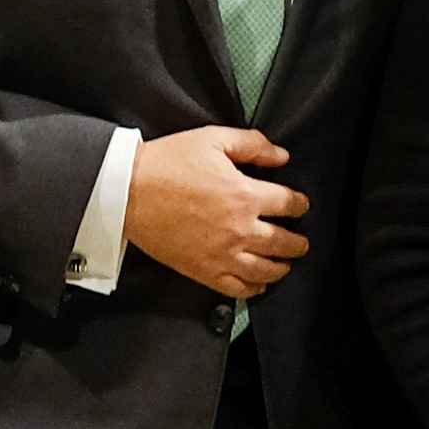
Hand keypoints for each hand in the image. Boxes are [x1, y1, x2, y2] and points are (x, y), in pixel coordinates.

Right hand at [126, 125, 307, 299]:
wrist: (127, 192)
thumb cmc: (167, 163)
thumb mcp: (212, 139)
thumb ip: (252, 144)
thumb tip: (281, 156)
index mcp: (245, 195)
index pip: (289, 204)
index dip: (300, 204)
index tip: (301, 205)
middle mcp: (239, 229)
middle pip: (284, 242)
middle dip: (298, 242)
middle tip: (301, 241)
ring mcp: (222, 255)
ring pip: (266, 270)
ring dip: (282, 267)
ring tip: (286, 263)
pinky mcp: (203, 271)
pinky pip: (237, 289)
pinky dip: (253, 288)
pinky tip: (258, 283)